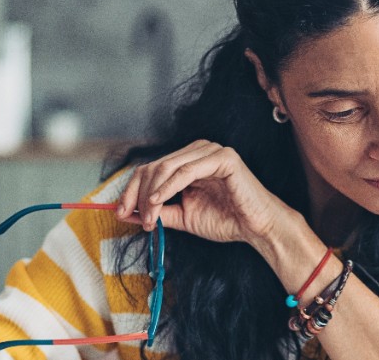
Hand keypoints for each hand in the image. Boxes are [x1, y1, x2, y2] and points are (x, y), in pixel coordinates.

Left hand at [116, 140, 293, 245]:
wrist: (258, 228)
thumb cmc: (227, 220)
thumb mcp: (183, 216)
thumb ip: (158, 211)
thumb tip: (126, 212)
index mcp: (189, 160)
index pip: (150, 168)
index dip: (131, 190)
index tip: (120, 212)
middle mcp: (198, 150)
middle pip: (154, 166)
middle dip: (139, 194)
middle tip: (135, 218)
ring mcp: (212, 151)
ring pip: (166, 167)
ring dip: (152, 195)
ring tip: (149, 218)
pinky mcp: (223, 158)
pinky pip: (186, 170)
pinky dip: (168, 187)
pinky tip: (158, 203)